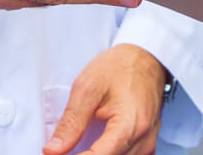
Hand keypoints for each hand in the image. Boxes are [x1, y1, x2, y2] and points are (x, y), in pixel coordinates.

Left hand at [43, 44, 166, 154]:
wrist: (145, 57)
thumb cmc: (120, 67)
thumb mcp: (88, 87)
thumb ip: (71, 122)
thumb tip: (53, 150)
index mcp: (130, 125)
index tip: (57, 154)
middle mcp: (143, 139)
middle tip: (66, 146)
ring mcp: (149, 143)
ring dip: (98, 154)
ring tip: (80, 145)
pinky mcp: (148, 144)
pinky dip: (111, 154)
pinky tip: (98, 146)